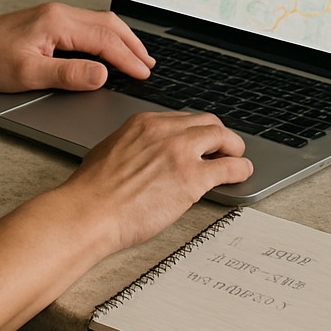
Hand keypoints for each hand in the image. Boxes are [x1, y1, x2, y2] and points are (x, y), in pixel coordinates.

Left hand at [0, 3, 153, 92]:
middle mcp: (58, 13)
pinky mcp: (46, 22)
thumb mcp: (27, 74)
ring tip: (137, 57)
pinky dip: (104, 38)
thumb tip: (103, 74)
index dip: (128, 58)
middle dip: (132, 45)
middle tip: (149, 65)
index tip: (144, 74)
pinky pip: (86, 26)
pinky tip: (107, 50)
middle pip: (108, 24)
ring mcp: (52, 15)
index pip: (105, 39)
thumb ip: (68, 75)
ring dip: (120, 40)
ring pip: (99, 23)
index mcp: (57, 22)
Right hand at [60, 111, 253, 252]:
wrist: (89, 211)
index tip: (201, 141)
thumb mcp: (109, 150)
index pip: (182, 119)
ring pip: (222, 136)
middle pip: (206, 122)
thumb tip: (141, 154)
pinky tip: (241, 174)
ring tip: (237, 159)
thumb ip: (132, 146)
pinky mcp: (192, 178)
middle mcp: (164, 131)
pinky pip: (229, 167)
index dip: (196, 131)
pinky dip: (241, 169)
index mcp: (143, 123)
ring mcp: (180, 152)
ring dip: (234, 148)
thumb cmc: (92, 190)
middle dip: (218, 135)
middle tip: (224, 148)